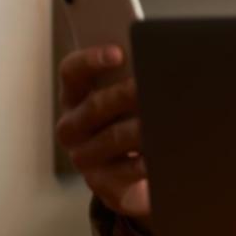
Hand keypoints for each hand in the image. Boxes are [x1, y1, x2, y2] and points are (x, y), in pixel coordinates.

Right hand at [55, 45, 150, 226]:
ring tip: (164, 119)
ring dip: (140, 127)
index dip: (91, 60)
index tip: (118, 52)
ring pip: (112, 137)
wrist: (135, 176)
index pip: (72, 72)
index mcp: (76, 96)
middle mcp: (73, 126)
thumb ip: (133, 77)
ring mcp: (85, 157)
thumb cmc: (132, 122)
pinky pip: (126, 171)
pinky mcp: (103, 183)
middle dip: (126, 93)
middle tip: (151, 84)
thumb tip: (159, 58)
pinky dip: (145, 161)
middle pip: (95, 105)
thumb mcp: (127, 99)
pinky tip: (162, 153)